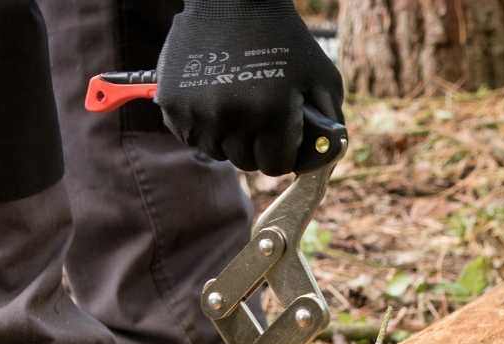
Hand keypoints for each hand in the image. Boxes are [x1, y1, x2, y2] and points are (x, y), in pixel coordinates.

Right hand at [157, 0, 344, 175]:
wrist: (231, 0)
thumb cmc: (283, 39)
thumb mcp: (322, 78)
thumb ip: (330, 124)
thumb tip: (323, 161)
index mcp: (271, 113)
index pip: (275, 166)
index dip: (281, 152)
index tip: (281, 135)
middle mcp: (232, 117)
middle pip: (245, 162)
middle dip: (256, 145)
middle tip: (259, 115)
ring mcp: (198, 112)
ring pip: (217, 151)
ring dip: (228, 137)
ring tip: (236, 103)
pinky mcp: (173, 105)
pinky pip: (191, 136)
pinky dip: (202, 125)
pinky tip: (212, 99)